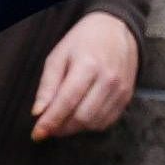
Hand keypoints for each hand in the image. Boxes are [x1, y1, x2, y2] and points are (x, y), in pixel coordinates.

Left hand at [26, 11, 137, 139]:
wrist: (116, 30)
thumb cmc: (82, 42)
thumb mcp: (57, 57)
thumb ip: (47, 86)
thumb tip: (38, 113)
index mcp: (87, 66)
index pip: (66, 102)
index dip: (50, 122)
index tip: (37, 134)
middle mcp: (108, 80)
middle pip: (82, 117)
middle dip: (61, 128)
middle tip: (48, 127)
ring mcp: (121, 90)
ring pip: (95, 123)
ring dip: (75, 128)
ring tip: (62, 121)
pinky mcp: (127, 97)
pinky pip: (108, 121)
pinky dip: (91, 125)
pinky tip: (80, 116)